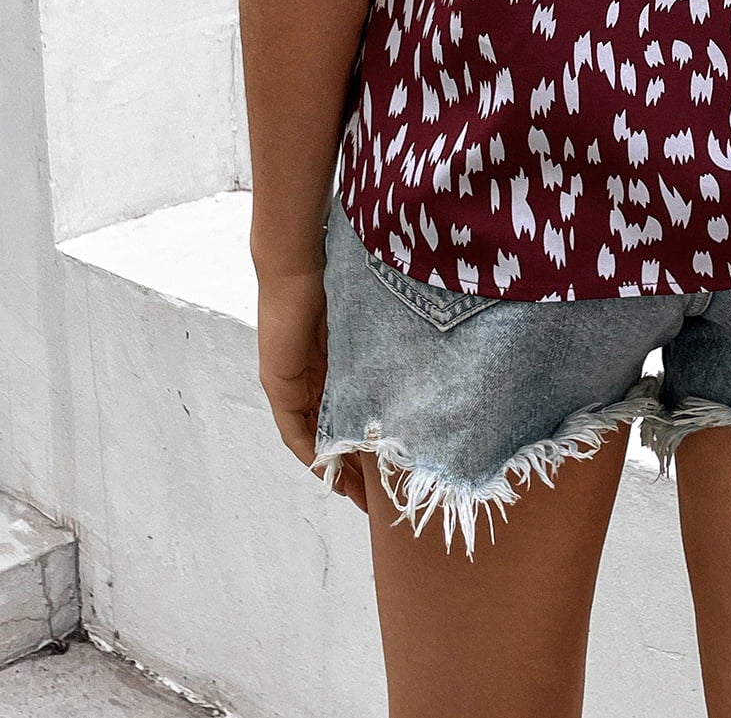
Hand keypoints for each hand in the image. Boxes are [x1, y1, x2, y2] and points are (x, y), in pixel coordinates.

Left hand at [256, 265, 366, 511]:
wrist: (301, 262)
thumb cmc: (339, 279)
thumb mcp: (370, 327)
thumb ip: (382, 351)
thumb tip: (421, 364)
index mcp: (334, 364)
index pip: (350, 415)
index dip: (368, 445)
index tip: (390, 470)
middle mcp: (311, 379)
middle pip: (332, 436)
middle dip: (354, 469)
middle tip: (377, 498)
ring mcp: (292, 383)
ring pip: (315, 439)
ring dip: (335, 468)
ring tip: (359, 495)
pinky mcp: (280, 384)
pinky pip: (295, 430)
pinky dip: (313, 452)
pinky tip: (332, 470)